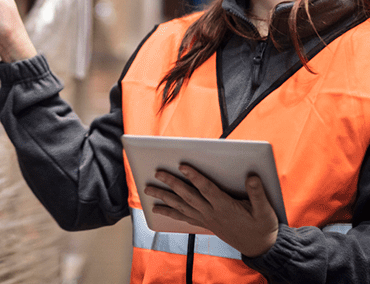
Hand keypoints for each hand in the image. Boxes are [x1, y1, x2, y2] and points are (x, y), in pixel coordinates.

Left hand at [144, 165, 278, 256]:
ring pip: (181, 207)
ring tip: (148, 189)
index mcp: (226, 207)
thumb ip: (257, 193)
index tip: (183, 166)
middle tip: (157, 172)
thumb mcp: (265, 210)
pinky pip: (183, 218)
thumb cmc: (262, 226)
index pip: (207, 189)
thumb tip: (251, 176)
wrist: (260, 248)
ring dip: (164, 197)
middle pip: (188, 196)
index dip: (195, 177)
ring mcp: (206, 219)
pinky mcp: (205, 224)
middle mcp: (212, 213)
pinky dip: (170, 212)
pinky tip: (158, 208)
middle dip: (172, 183)